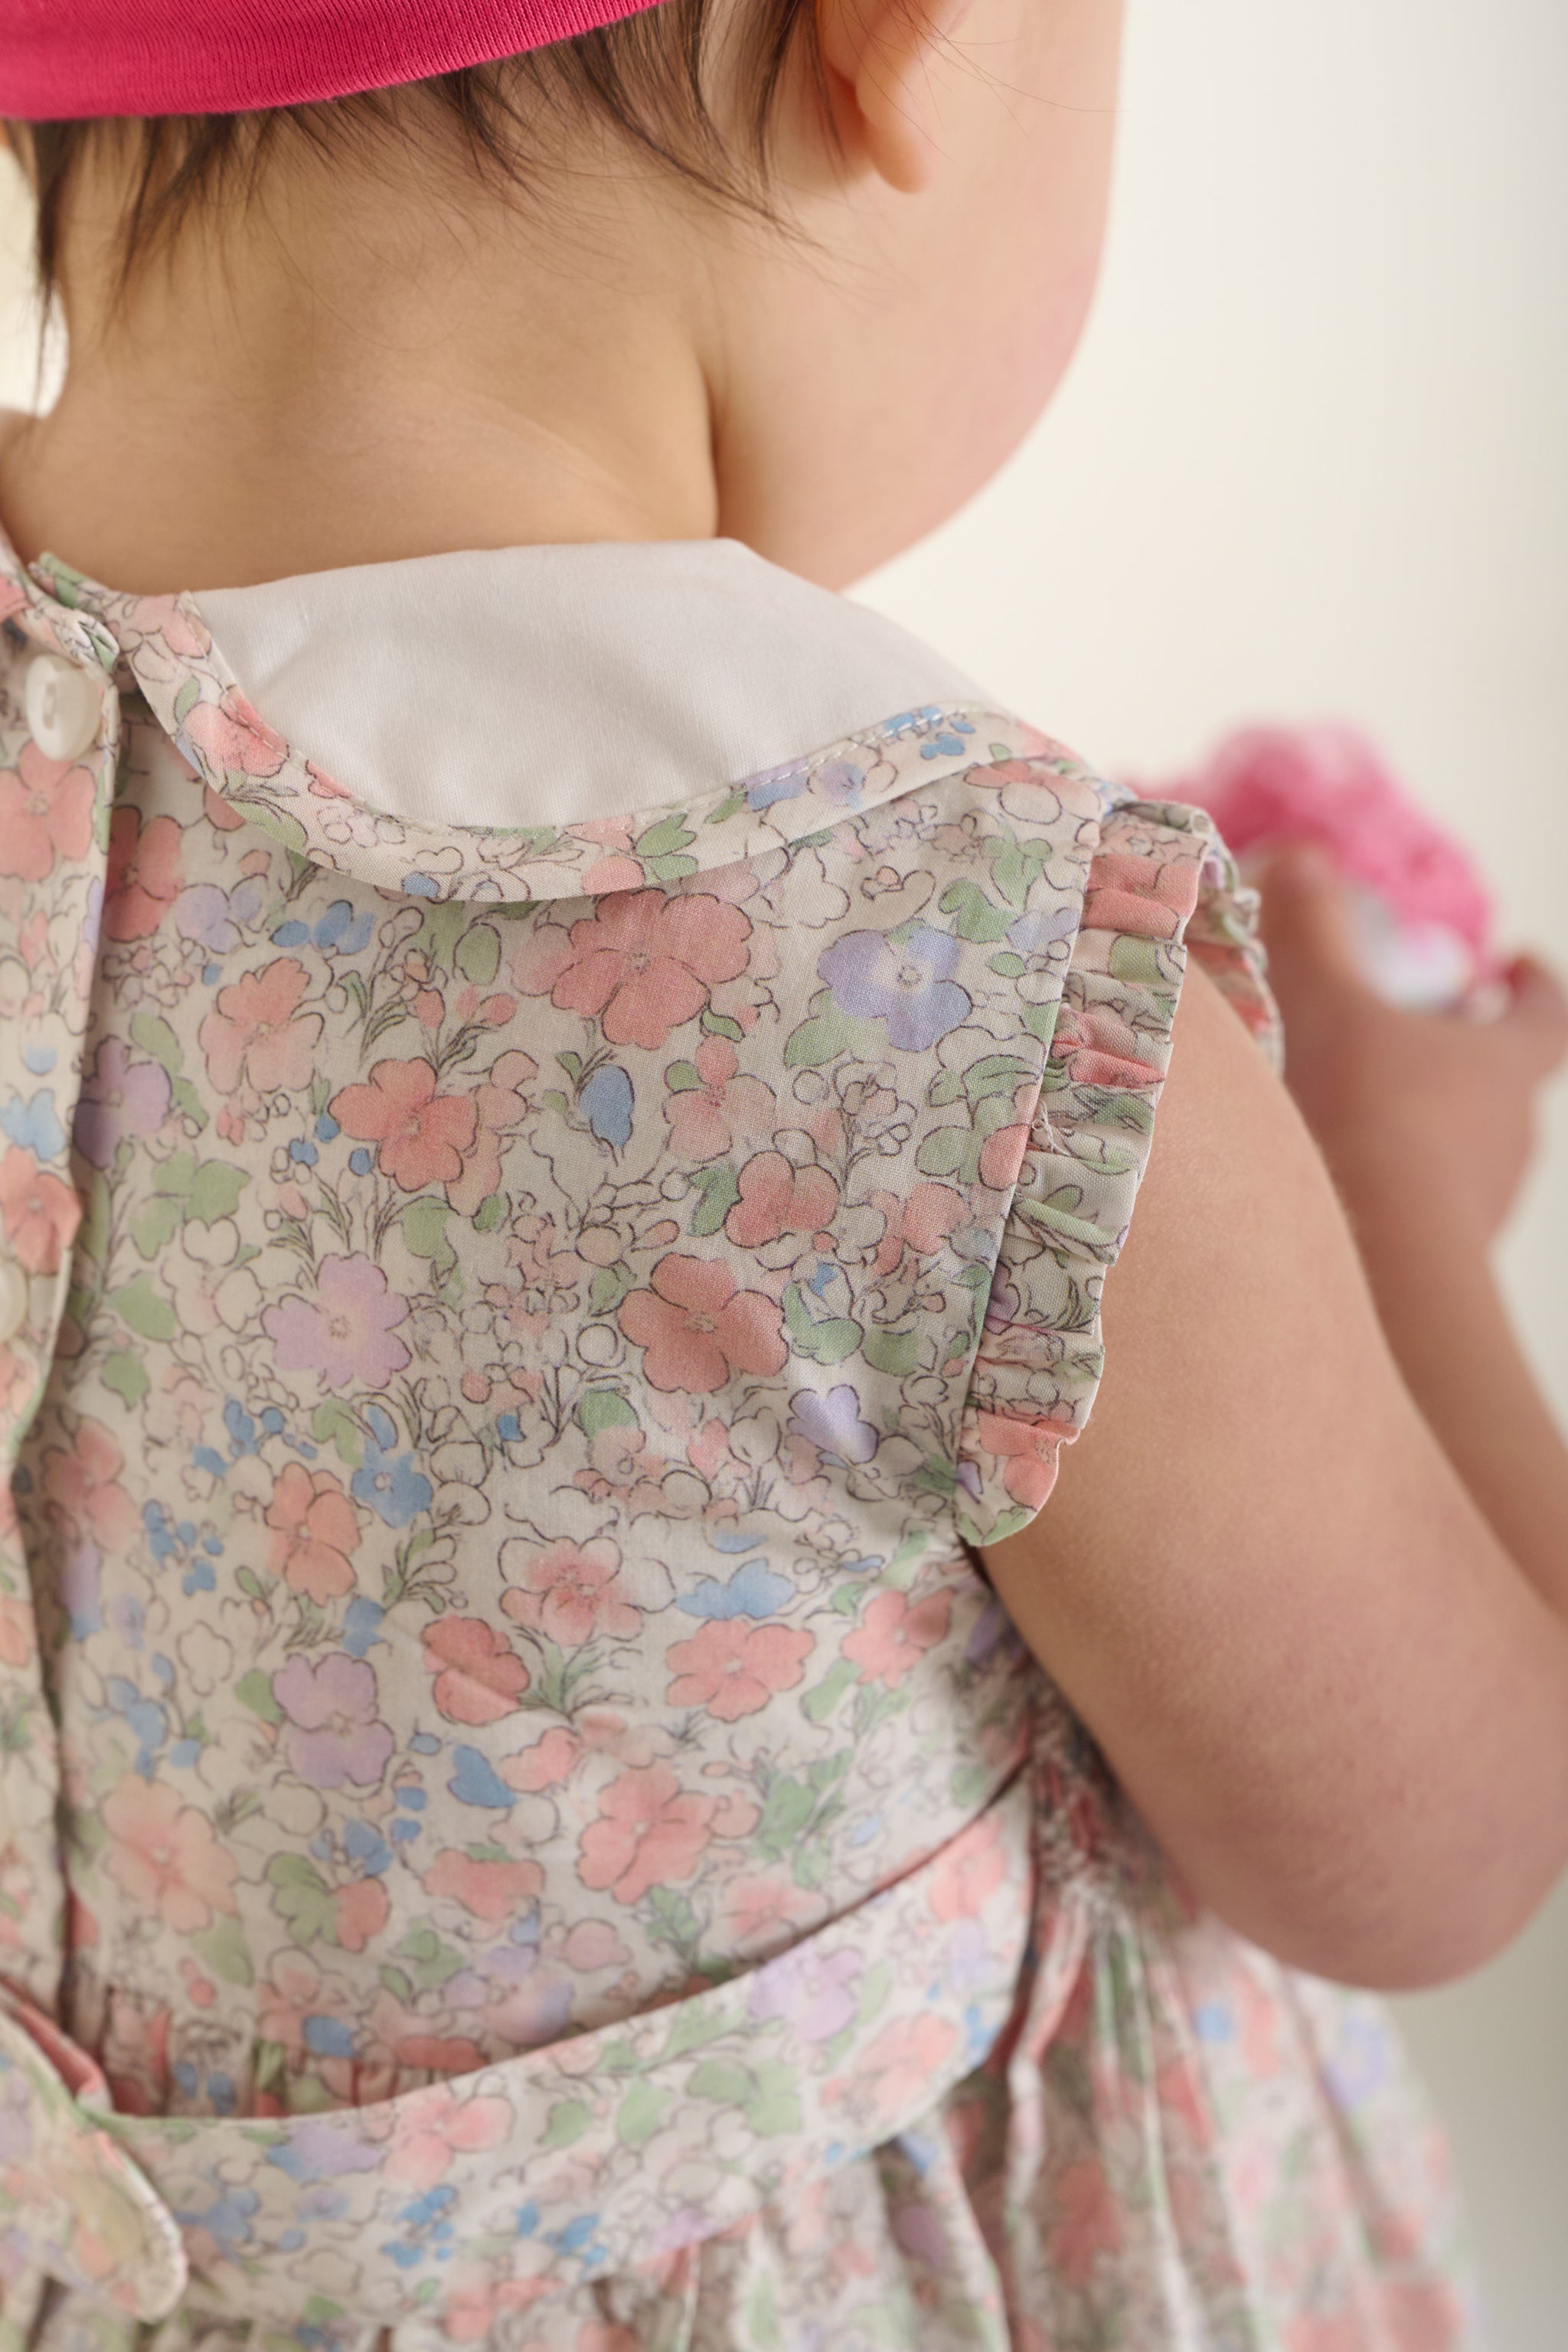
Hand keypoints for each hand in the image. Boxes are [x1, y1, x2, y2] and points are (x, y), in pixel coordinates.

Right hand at [1256, 848, 1567, 1240]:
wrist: (1381, 1259)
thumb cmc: (1371, 1116)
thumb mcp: (1328, 1006)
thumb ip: (1311, 931)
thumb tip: (1300, 859)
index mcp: (1509, 1064)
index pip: (1547, 1014)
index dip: (1531, 985)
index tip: (1511, 961)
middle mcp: (1514, 1134)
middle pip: (1508, 1083)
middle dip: (1467, 1055)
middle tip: (1418, 1033)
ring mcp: (1486, 1202)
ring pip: (1469, 1148)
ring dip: (1430, 1125)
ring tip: (1369, 1110)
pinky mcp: (1445, 1256)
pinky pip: (1427, 1204)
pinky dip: (1397, 1182)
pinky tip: (1343, 1180)